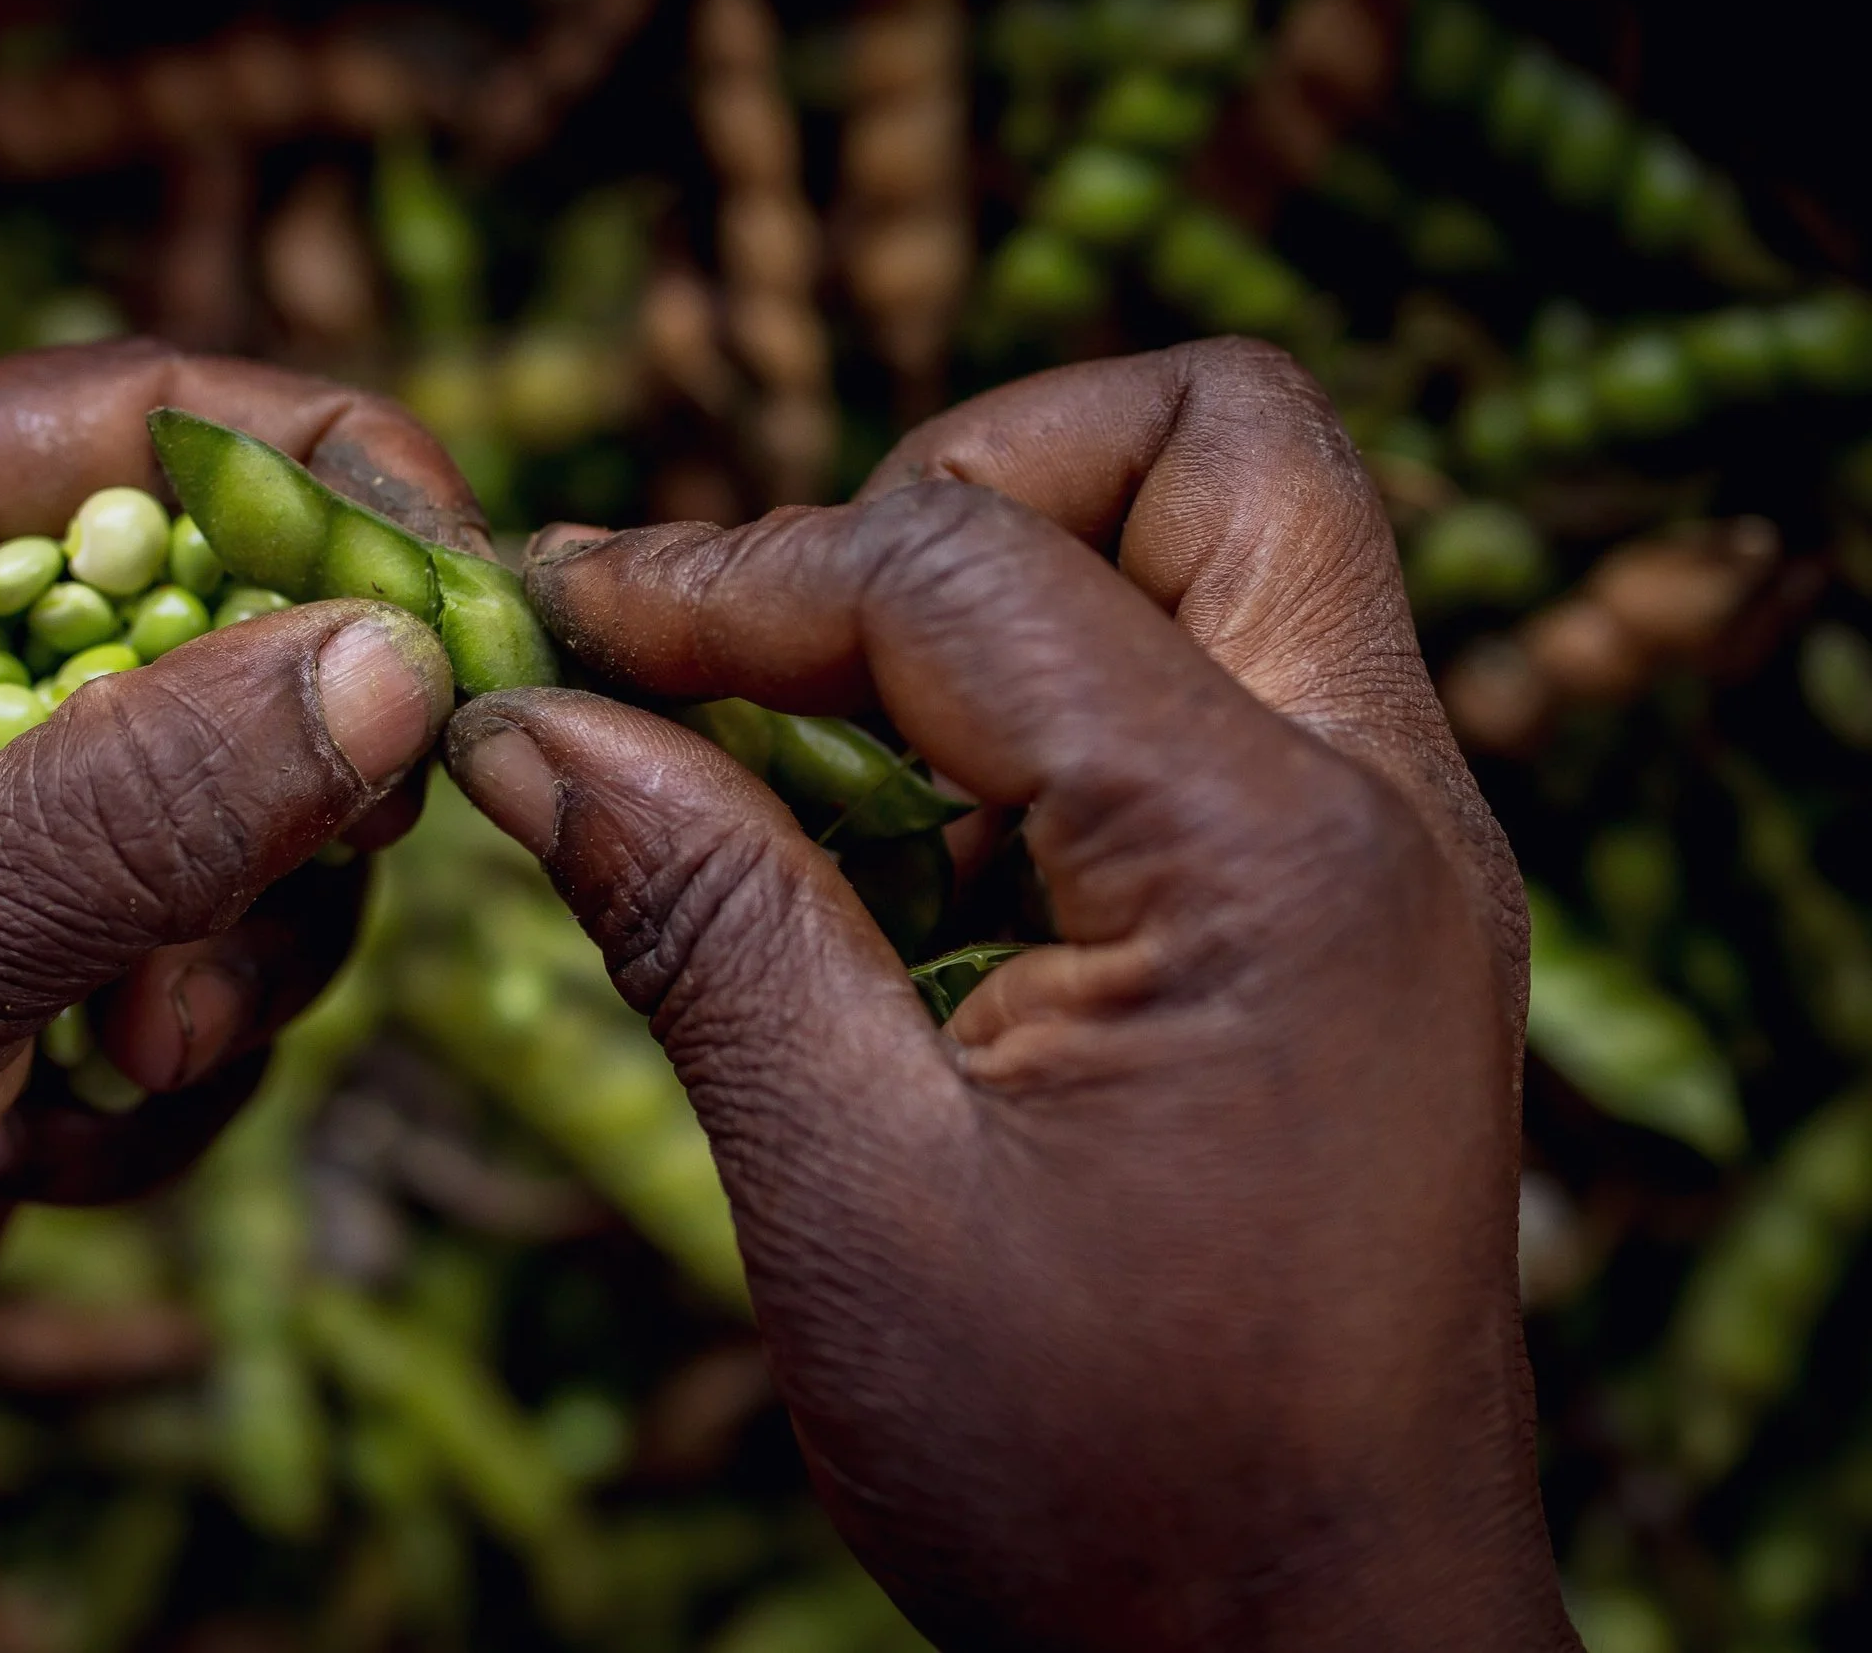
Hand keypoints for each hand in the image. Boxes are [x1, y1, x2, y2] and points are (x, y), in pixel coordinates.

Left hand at [0, 341, 469, 1637]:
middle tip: (316, 869)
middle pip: (230, 624)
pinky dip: (181, 1062)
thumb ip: (155, 794)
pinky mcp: (33, 963)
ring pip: (249, 811)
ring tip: (128, 1048)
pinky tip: (56, 1139)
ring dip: (230, 953)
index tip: (472, 595)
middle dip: (283, 786)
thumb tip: (398, 662)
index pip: (132, 431)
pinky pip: (214, 959)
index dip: (324, 482)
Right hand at [445, 339, 1572, 1650]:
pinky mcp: (1361, 911)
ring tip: (820, 750)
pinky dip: (1045, 707)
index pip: (963, 562)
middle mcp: (1385, 803)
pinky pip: (1216, 690)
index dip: (723, 574)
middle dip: (959, 484)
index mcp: (1269, 852)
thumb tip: (530, 725)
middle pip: (1207, 442)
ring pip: (1226, 540)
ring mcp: (1397, 851)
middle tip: (779, 647)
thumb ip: (700, 912)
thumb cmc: (1101, 1484)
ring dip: (1003, 591)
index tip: (554, 631)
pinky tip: (909, 848)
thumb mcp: (852, 1196)